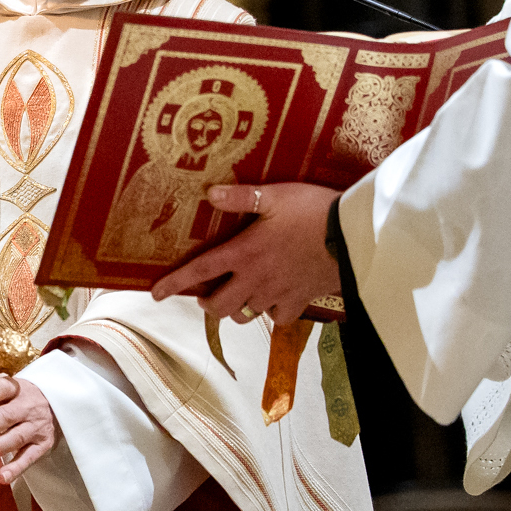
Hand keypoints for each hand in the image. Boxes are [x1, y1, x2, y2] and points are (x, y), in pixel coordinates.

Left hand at [0, 375, 58, 483]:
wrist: (50, 404)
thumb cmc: (13, 399)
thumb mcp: (1, 392)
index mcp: (14, 388)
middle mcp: (27, 406)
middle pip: (5, 416)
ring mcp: (36, 426)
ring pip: (15, 438)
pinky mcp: (43, 445)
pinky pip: (29, 458)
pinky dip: (16, 468)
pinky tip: (2, 476)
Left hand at [149, 182, 343, 323]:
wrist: (354, 236)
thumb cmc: (314, 211)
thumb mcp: (275, 196)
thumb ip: (240, 197)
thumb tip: (209, 193)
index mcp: (244, 253)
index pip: (200, 271)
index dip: (175, 283)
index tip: (155, 294)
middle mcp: (256, 279)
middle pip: (219, 306)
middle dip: (207, 302)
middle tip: (207, 293)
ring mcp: (278, 293)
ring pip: (245, 314)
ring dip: (236, 307)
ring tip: (238, 294)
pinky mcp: (300, 300)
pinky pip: (277, 318)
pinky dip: (271, 313)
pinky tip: (273, 301)